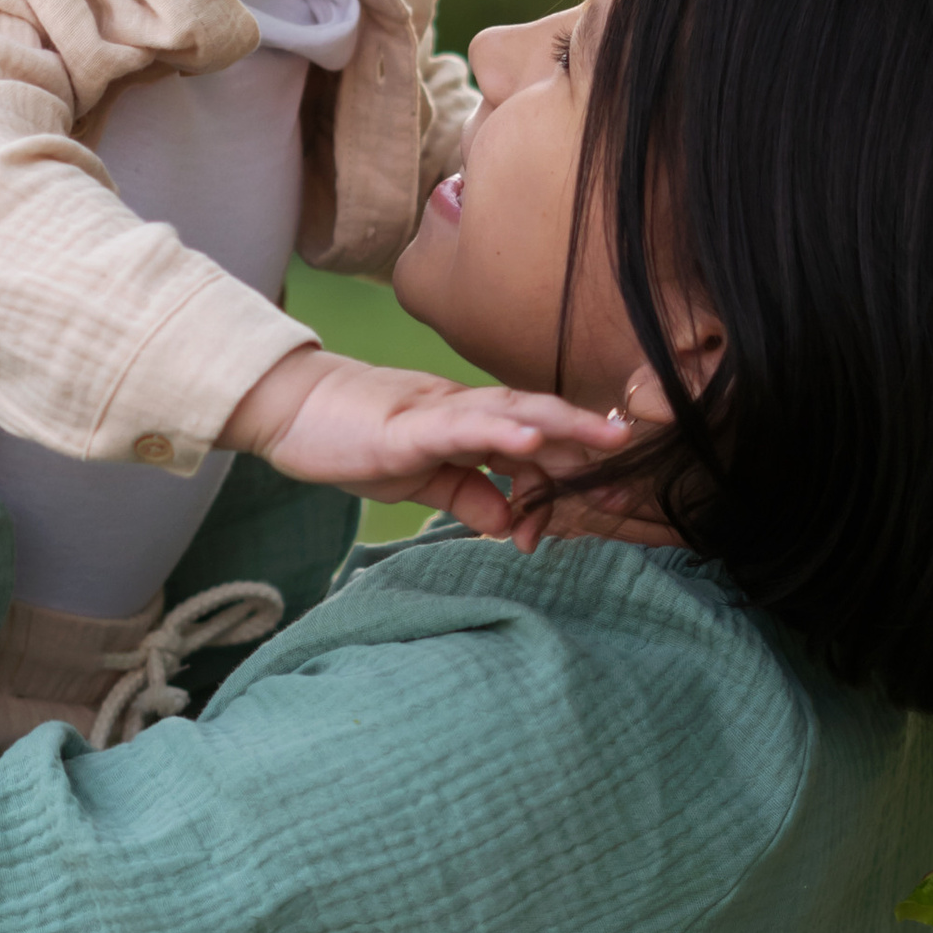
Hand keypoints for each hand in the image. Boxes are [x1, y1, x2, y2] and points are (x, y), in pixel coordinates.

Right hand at [224, 347, 629, 544]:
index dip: (574, 468)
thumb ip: (465, 495)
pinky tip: (529, 440)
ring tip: (608, 436)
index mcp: (466, 425)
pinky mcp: (404, 427)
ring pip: (509, 411)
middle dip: (591, 436)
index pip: (533, 444)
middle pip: (537, 417)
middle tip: (645, 454)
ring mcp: (434, 414)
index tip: (617, 497)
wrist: (287, 411)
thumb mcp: (418, 480)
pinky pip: (458, 428)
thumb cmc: (350, 439)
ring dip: (562, 423)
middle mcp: (461, 410)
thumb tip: (510, 522)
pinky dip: (497, 431)